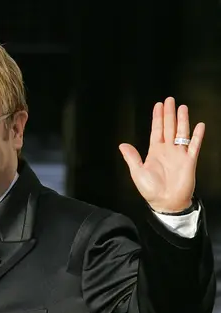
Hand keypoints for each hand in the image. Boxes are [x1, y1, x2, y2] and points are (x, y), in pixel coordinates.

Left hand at [119, 97, 204, 212]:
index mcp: (154, 151)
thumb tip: (122, 144)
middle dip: (169, 113)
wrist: (165, 203)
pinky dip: (197, 136)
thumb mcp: (137, 172)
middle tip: (170, 100)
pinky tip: (199, 125)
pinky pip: (194, 146)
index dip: (157, 117)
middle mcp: (168, 150)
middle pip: (169, 127)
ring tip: (182, 107)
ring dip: (182, 120)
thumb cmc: (151, 190)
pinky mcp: (189, 161)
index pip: (156, 130)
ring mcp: (179, 154)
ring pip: (181, 133)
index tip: (158, 105)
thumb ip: (132, 157)